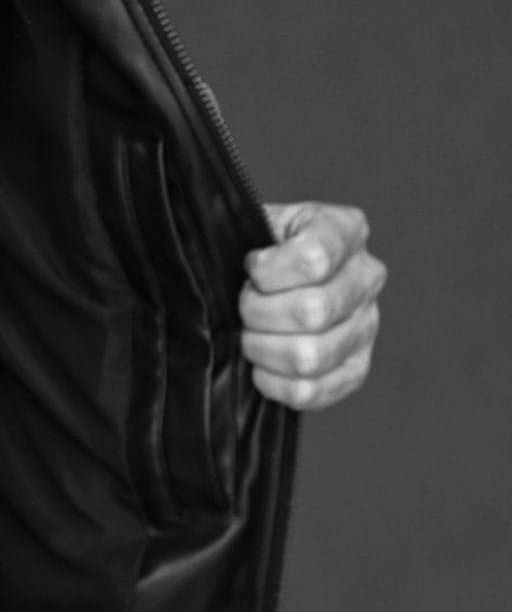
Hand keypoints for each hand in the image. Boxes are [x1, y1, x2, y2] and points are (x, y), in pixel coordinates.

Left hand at [239, 202, 385, 409]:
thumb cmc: (257, 248)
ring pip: (310, 355)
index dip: (268, 271)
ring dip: (264, 349)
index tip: (251, 268)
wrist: (269, 279)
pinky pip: (312, 391)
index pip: (313, 258)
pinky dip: (275, 383)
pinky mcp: (356, 368)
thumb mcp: (253, 220)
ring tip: (252, 335)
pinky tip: (262, 366)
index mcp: (345, 230)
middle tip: (244, 307)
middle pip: (312, 311)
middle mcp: (366, 276)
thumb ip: (247, 230)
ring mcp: (367, 325)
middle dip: (258, 312)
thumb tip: (247, 265)